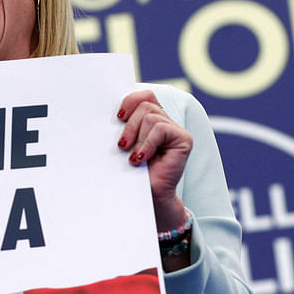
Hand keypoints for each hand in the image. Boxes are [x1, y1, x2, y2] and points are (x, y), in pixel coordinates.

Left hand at [117, 90, 191, 231]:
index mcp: (152, 119)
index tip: (117, 117)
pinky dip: (147, 144)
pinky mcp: (184, 139)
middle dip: (129, 125)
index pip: (145, 95)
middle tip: (122, 146)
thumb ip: (124, 125)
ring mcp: (176, 130)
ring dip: (137, 138)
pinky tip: (141, 159)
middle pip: (145, 104)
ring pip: (151, 116)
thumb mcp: (125, 143)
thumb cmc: (132, 172)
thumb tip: (110, 111)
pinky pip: (160, 129)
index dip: (131, 101)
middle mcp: (166, 121)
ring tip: (133, 157)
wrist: (147, 197)